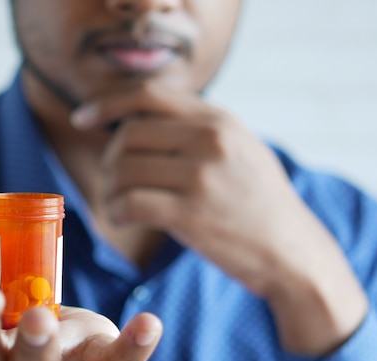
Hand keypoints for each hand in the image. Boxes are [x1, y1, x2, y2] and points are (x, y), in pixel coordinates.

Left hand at [71, 82, 367, 354]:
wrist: (293, 251)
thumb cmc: (257, 203)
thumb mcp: (239, 148)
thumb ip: (194, 129)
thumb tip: (134, 121)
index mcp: (218, 118)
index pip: (147, 94)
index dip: (107, 103)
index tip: (83, 119)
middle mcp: (210, 139)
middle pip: (127, 135)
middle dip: (108, 160)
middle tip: (112, 183)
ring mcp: (201, 176)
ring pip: (123, 169)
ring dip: (109, 190)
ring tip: (117, 205)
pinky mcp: (192, 214)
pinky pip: (130, 203)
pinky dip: (115, 212)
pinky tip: (121, 219)